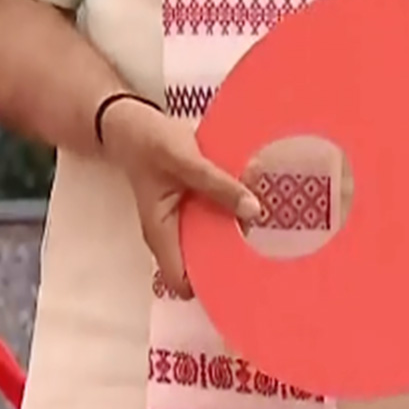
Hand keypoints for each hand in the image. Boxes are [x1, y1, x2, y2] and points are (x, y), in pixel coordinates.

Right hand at [99, 96, 262, 297]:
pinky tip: (261, 204)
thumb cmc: (151, 143)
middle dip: (235, 258)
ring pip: (215, 237)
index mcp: (162, 233)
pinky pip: (219, 216)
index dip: (212, 283)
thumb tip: (255, 212)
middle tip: (275, 255)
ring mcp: (184, 219)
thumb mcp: (186, 160)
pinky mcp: (195, 203)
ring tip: (276, 230)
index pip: (182, 280)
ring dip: (239, 234)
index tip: (247, 277)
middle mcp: (173, 233)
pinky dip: (236, 213)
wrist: (132, 124)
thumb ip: (219, 185)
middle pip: (205, 262)